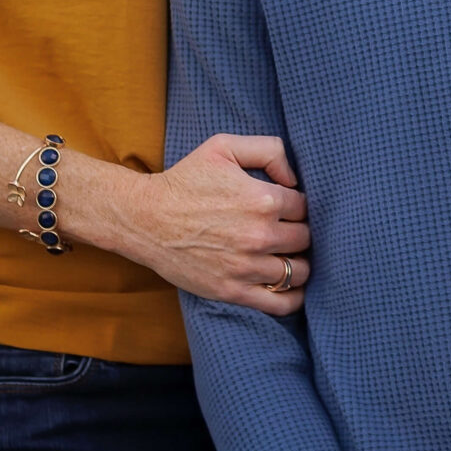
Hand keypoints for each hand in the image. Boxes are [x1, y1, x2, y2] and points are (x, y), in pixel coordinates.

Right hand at [78, 133, 311, 315]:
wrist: (145, 219)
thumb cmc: (185, 181)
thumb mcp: (224, 147)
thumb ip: (269, 150)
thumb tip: (294, 179)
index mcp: (263, 200)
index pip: (304, 207)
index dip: (298, 206)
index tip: (286, 208)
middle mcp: (260, 235)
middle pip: (305, 239)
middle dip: (300, 233)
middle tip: (288, 231)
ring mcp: (246, 266)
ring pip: (299, 271)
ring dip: (300, 264)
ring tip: (289, 257)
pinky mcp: (232, 291)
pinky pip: (279, 303)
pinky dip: (293, 298)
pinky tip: (292, 289)